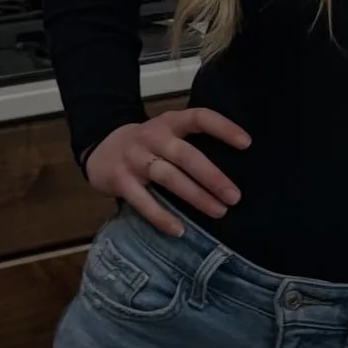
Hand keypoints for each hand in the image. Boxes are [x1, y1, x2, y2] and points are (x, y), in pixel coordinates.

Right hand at [84, 108, 250, 235]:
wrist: (101, 148)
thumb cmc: (149, 144)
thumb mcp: (169, 132)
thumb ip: (193, 142)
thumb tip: (236, 168)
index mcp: (169, 122)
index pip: (199, 117)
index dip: (223, 128)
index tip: (247, 143)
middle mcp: (153, 137)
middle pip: (186, 155)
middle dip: (212, 176)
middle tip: (235, 196)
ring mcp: (135, 158)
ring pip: (168, 177)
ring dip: (195, 196)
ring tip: (219, 212)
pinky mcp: (121, 180)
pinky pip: (143, 201)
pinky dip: (161, 216)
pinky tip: (179, 229)